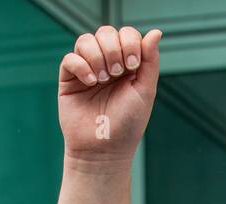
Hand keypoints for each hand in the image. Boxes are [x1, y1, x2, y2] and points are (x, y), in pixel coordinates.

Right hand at [58, 26, 161, 161]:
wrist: (104, 150)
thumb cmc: (127, 125)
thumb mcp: (145, 91)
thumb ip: (150, 61)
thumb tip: (155, 32)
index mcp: (127, 65)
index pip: (126, 34)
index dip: (129, 42)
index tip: (133, 65)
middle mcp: (107, 64)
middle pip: (105, 32)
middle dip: (113, 49)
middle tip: (117, 73)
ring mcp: (87, 70)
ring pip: (86, 41)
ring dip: (97, 57)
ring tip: (102, 80)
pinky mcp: (69, 79)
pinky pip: (70, 58)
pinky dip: (81, 66)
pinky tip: (90, 82)